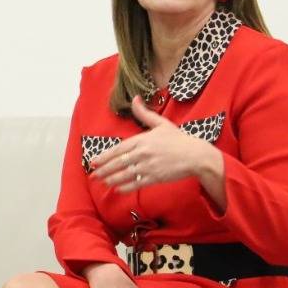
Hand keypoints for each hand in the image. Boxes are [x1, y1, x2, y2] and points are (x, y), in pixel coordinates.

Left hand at [91, 96, 210, 191]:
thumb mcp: (161, 123)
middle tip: (93, 175)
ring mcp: (149, 166)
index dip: (105, 156)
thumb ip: (144, 113)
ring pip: (125, 174)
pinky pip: (136, 184)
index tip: (94, 161)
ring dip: (112, 179)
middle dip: (104, 170)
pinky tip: (118, 189)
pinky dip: (126, 187)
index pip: (119, 149)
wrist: (194, 155)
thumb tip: (135, 98)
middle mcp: (143, 153)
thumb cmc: (178, 139)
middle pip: (119, 163)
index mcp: (143, 140)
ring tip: (102, 182)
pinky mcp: (155, 178)